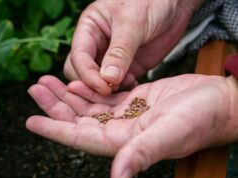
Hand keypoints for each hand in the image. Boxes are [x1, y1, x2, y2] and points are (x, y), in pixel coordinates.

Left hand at [26, 75, 237, 177]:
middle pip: (77, 120)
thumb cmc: (200, 120)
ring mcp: (125, 116)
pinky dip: (87, 88)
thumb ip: (140, 155)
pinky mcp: (133, 101)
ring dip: (66, 95)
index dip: (54, 130)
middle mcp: (119, 131)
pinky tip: (76, 80)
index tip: (31, 121)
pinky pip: (102, 96)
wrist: (219, 103)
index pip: (79, 138)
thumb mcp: (169, 135)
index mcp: (122, 142)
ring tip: (46, 81)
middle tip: (35, 88)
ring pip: (87, 106)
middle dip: (54, 106)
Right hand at [64, 0, 203, 93]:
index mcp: (89, 29)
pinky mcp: (127, 67)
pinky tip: (134, 84)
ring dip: (108, 88)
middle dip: (93, 84)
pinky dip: (123, 89)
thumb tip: (107, 79)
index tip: (102, 87)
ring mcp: (110, 58)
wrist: (176, 3)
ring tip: (125, 84)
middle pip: (81, 72)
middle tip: (110, 90)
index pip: (79, 57)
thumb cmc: (150, 1)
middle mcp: (96, 45)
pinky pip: (118, 84)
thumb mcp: (132, 23)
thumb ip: (120, 52)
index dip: (87, 74)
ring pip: (98, 81)